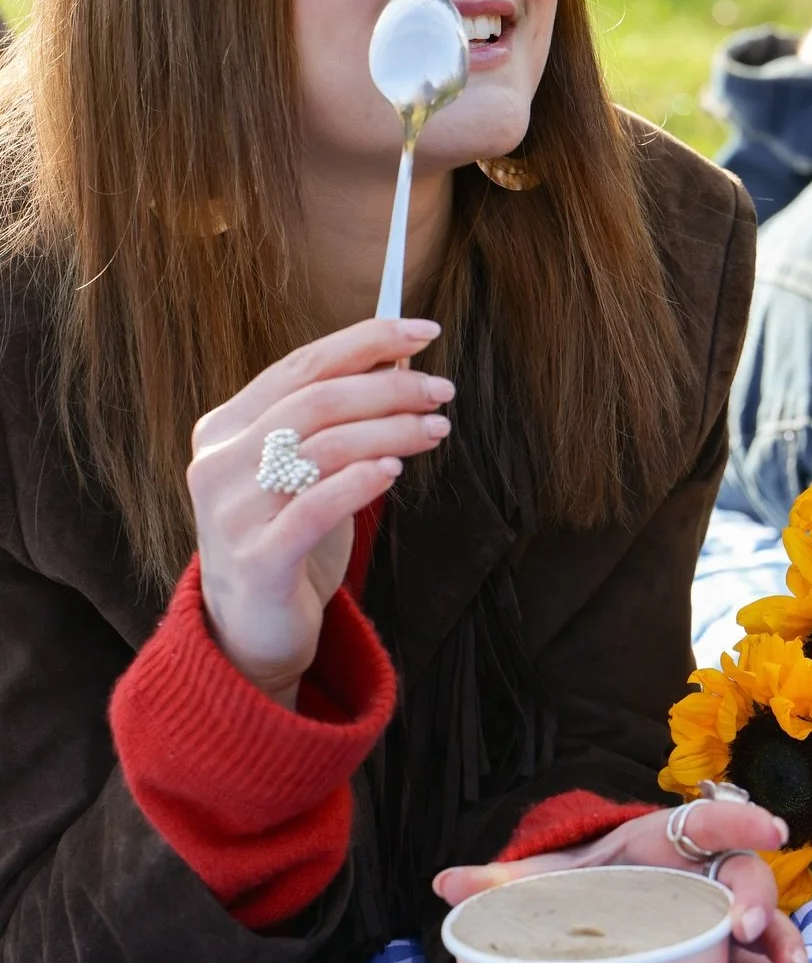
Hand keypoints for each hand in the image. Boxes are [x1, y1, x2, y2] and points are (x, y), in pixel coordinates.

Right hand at [188, 317, 454, 706]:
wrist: (251, 631)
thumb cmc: (289, 536)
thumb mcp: (307, 469)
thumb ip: (338, 417)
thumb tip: (400, 358)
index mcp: (225, 428)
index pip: (301, 366)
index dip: (365, 340)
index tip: (423, 330)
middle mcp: (218, 464)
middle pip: (314, 403)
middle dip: (388, 387)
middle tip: (441, 390)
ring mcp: (231, 513)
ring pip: (320, 449)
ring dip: (390, 430)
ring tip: (436, 429)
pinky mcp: (256, 561)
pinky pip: (313, 509)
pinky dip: (359, 482)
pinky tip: (395, 470)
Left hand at [434, 803, 811, 962]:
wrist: (615, 898)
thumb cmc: (592, 883)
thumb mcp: (553, 881)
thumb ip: (504, 885)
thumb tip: (442, 887)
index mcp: (666, 843)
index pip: (709, 821)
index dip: (741, 818)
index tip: (771, 825)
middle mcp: (706, 876)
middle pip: (746, 878)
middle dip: (753, 901)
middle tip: (740, 932)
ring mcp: (726, 918)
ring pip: (769, 927)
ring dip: (790, 949)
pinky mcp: (736, 958)